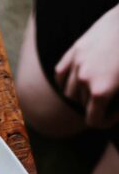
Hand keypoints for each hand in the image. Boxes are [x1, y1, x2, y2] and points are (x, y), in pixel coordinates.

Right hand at [55, 4, 118, 128]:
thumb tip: (114, 112)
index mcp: (101, 91)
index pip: (93, 121)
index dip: (105, 121)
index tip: (114, 113)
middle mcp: (84, 80)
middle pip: (82, 106)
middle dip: (96, 104)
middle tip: (111, 96)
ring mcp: (76, 65)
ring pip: (69, 93)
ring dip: (81, 94)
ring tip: (96, 86)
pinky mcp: (73, 51)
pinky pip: (60, 75)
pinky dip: (67, 81)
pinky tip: (79, 79)